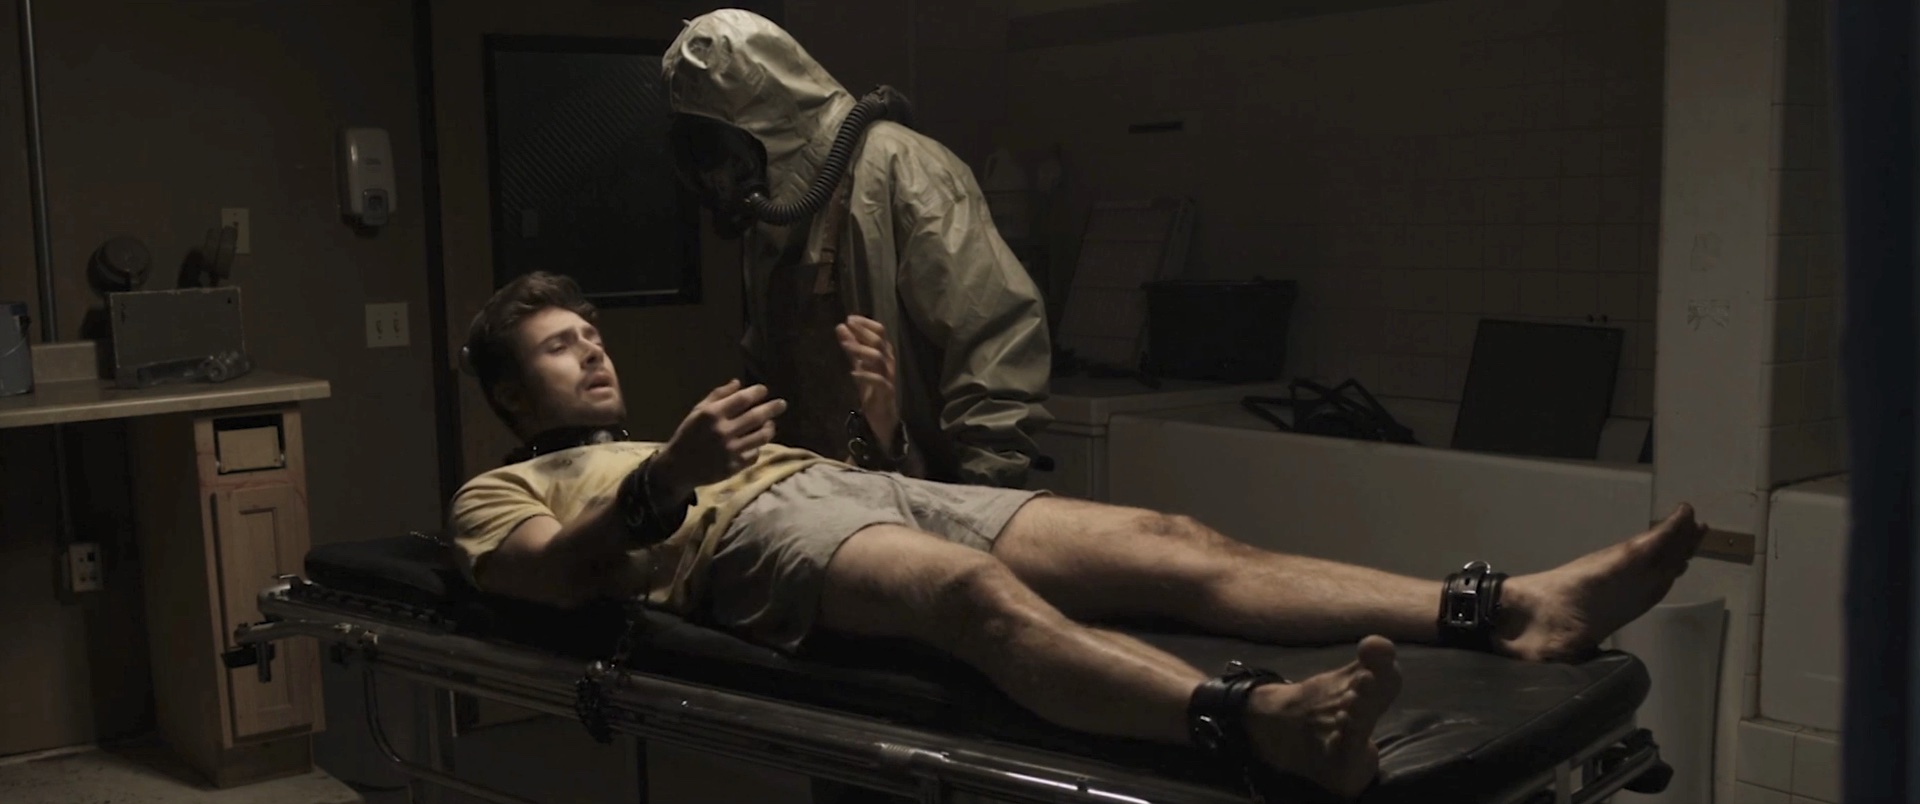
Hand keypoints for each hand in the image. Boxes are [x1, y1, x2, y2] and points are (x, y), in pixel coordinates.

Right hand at [655, 379, 787, 497]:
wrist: (679, 467)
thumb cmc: (688, 435)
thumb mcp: (698, 411)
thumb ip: (718, 396)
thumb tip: (738, 383)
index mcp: (713, 414)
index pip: (742, 399)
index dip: (756, 392)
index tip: (764, 390)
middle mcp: (723, 431)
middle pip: (756, 416)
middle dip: (772, 408)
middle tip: (782, 404)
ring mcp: (730, 450)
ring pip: (761, 436)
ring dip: (769, 428)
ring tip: (771, 424)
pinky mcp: (734, 466)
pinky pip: (755, 454)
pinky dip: (758, 447)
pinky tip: (756, 443)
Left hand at [836, 315, 898, 452]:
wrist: (882, 417)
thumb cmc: (871, 388)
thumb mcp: (859, 364)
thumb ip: (852, 347)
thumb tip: (841, 327)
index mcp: (884, 354)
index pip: (880, 332)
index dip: (866, 324)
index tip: (850, 318)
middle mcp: (888, 363)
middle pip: (880, 342)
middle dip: (863, 332)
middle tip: (847, 325)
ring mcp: (888, 377)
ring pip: (879, 358)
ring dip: (861, 350)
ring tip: (846, 345)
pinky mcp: (886, 392)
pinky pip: (879, 381)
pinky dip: (866, 376)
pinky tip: (853, 373)